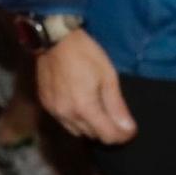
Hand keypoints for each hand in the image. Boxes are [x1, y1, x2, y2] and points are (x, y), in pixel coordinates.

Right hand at [36, 28, 137, 143]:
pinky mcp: (45, 104)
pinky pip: (64, 122)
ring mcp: (54, 111)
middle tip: (116, 118)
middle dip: (106, 131)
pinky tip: (80, 105)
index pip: (107, 136)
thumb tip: (128, 129)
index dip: (122, 136)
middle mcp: (67, 115)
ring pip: (77, 132)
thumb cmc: (85, 53)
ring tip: (98, 112)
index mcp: (84, 108)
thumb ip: (116, 105)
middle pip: (92, 136)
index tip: (130, 129)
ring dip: (89, 127)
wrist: (53, 38)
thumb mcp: (107, 76)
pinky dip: (75, 119)